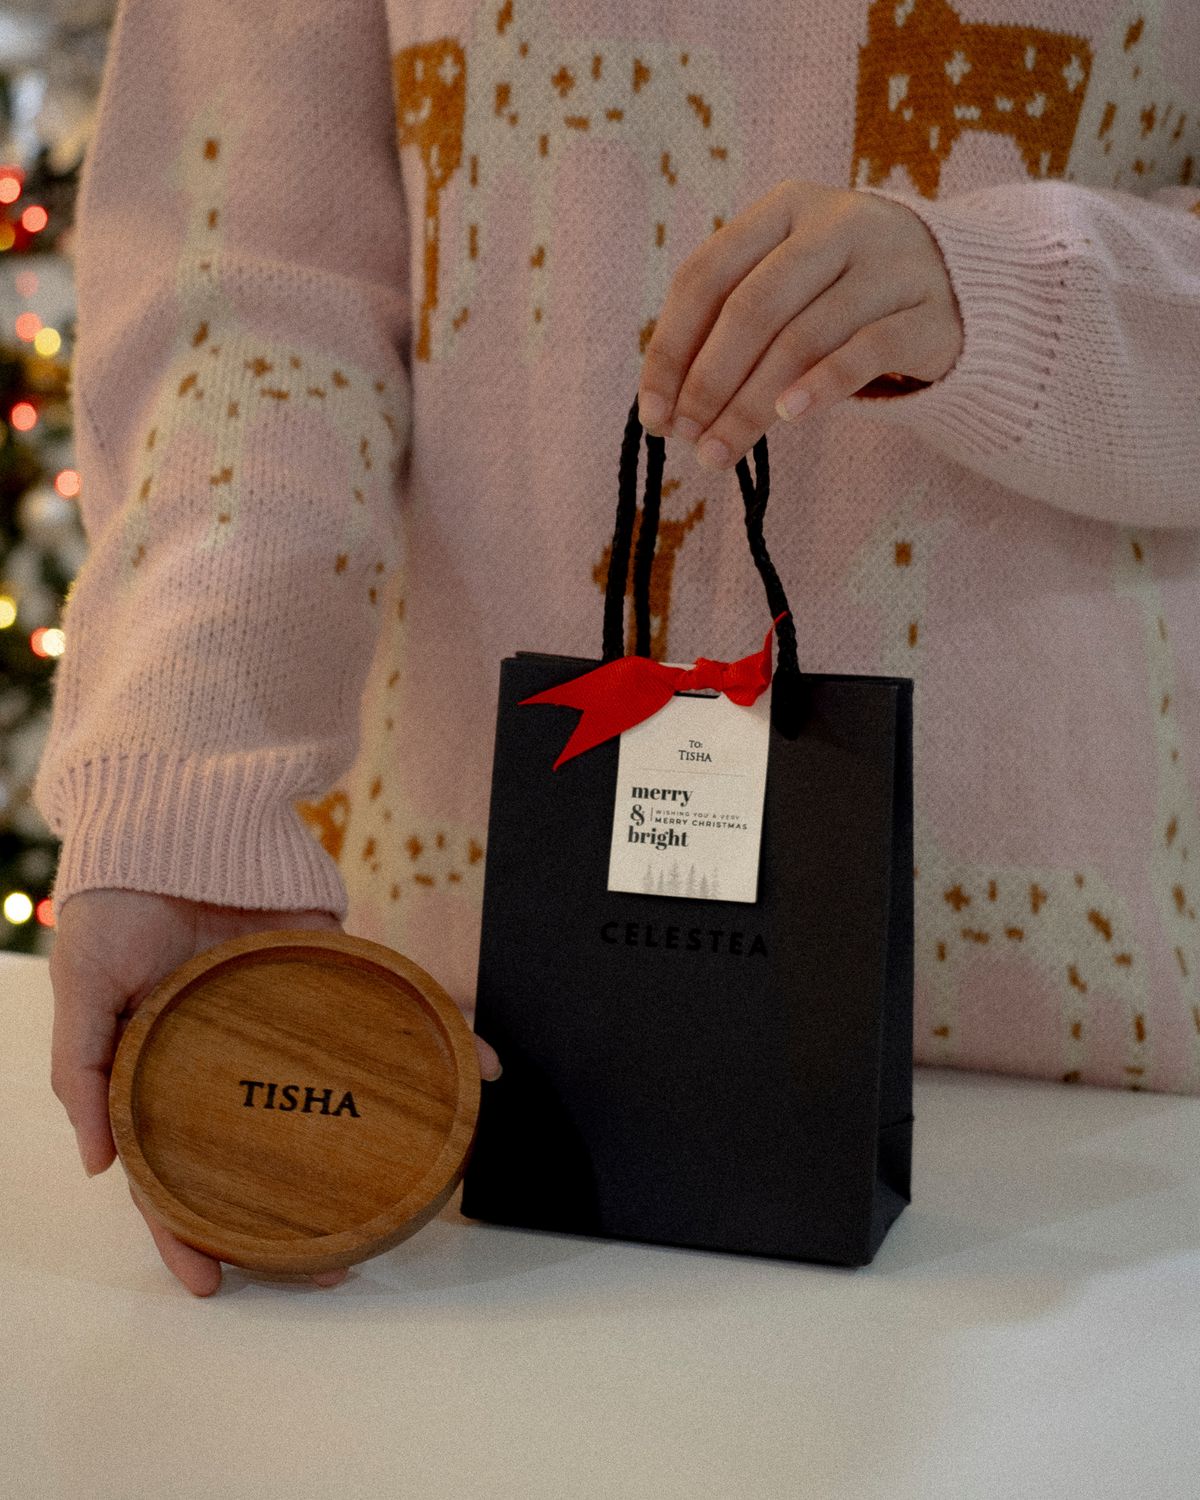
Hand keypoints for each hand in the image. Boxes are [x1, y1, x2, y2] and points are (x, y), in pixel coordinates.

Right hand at [48, 888, 502, 1296]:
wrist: (180, 817)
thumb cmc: (115, 906)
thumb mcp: (82, 988)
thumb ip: (82, 1074)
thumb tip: (103, 1169)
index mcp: (165, 1074)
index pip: (177, 1173)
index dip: (191, 1232)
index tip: (216, 1285)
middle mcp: (233, 1060)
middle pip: (267, 1155)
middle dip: (297, 1217)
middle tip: (340, 1263)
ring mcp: (290, 1022)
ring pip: (338, 1097)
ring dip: (379, 1145)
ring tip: (422, 1194)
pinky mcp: (336, 972)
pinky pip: (392, 1011)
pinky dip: (441, 1035)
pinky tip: (478, 1070)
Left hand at [636, 179, 963, 469]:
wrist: (964, 287)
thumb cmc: (846, 297)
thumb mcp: (786, 289)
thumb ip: (729, 329)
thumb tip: (665, 408)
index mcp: (784, 209)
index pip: (706, 275)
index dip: (671, 347)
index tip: (653, 413)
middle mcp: (837, 224)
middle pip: (752, 307)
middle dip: (709, 381)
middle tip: (687, 438)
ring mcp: (890, 264)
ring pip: (802, 337)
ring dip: (752, 403)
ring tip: (721, 452)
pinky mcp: (930, 313)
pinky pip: (867, 352)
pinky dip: (822, 386)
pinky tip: (789, 418)